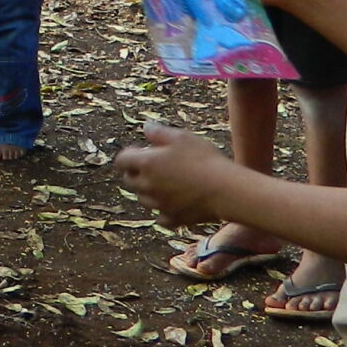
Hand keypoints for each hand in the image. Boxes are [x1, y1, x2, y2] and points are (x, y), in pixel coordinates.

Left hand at [113, 122, 233, 225]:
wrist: (224, 190)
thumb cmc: (204, 159)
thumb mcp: (182, 137)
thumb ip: (159, 132)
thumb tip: (146, 127)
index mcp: (146, 164)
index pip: (122, 161)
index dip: (128, 155)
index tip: (140, 150)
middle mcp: (148, 186)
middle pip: (129, 181)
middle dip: (135, 173)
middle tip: (152, 166)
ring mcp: (159, 205)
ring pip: (144, 200)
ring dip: (148, 191)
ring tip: (165, 183)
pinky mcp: (173, 219)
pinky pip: (161, 218)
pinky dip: (163, 212)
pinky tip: (172, 205)